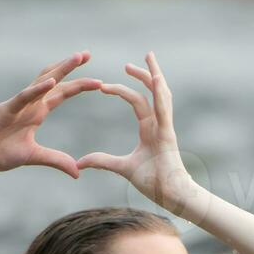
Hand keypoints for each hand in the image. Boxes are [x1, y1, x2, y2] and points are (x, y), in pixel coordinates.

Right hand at [0, 52, 101, 179]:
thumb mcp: (33, 157)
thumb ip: (56, 160)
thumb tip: (78, 172)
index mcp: (36, 112)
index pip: (61, 94)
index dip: (78, 86)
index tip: (99, 81)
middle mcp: (29, 103)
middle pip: (54, 80)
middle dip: (71, 67)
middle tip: (88, 53)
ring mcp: (17, 104)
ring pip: (42, 81)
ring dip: (60, 69)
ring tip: (77, 58)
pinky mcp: (5, 110)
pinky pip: (24, 97)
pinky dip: (37, 89)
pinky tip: (52, 82)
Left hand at [77, 52, 205, 215]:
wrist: (172, 196)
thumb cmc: (155, 183)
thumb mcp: (123, 168)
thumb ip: (103, 161)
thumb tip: (81, 162)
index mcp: (150, 129)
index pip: (137, 102)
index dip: (123, 90)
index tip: (104, 86)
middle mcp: (159, 124)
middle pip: (153, 92)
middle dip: (144, 74)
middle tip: (132, 61)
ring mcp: (166, 127)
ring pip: (162, 94)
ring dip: (154, 75)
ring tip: (148, 57)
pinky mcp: (168, 134)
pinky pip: (164, 109)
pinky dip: (160, 93)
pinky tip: (155, 78)